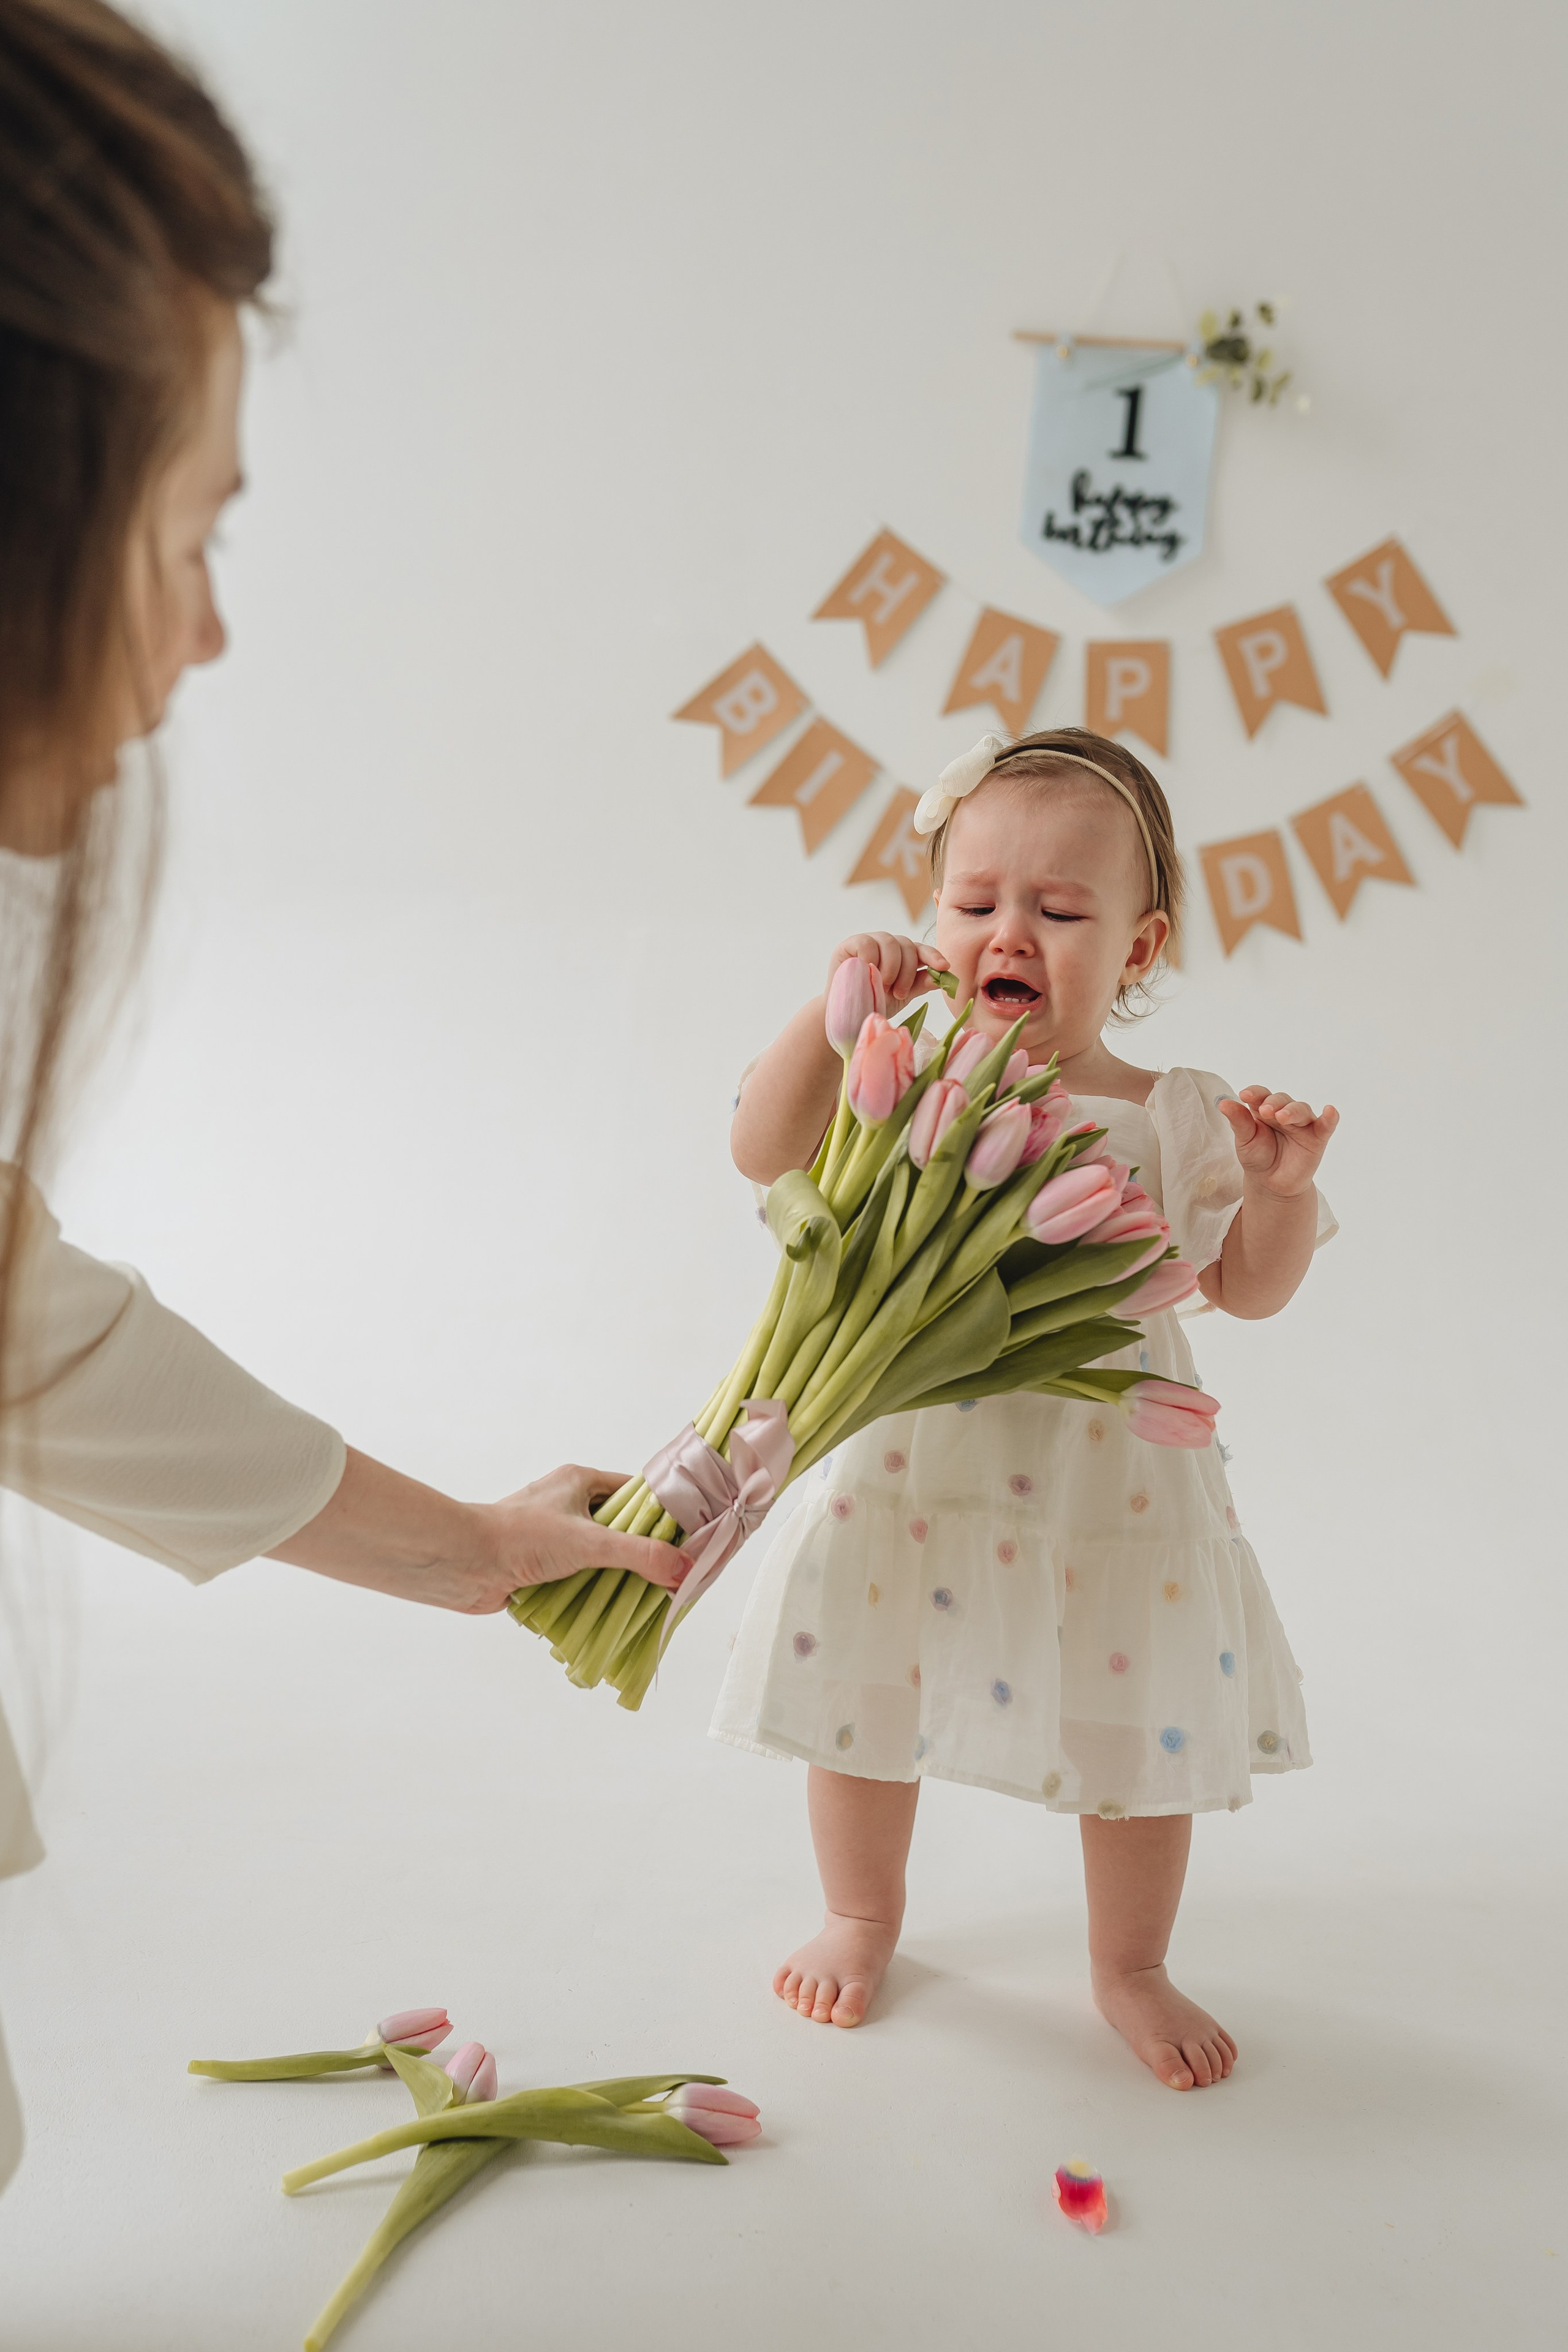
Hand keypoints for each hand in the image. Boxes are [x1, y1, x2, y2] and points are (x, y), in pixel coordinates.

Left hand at [270, 1448, 689, 1614]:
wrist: (460, 1563)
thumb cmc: (519, 1536)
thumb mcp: (590, 1541)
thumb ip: (640, 1555)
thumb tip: (684, 1571)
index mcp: (581, 1483)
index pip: (637, 1494)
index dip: (665, 1514)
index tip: (691, 1538)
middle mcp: (568, 1507)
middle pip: (622, 1530)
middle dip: (644, 1554)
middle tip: (676, 1576)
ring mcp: (553, 1540)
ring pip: (600, 1559)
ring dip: (617, 1580)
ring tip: (651, 1600)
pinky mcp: (539, 1570)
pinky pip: (578, 1582)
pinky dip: (592, 1596)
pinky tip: (613, 1614)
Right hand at [827, 932, 947, 1013]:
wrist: (847, 1015)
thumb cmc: (875, 1003)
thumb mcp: (903, 996)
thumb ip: (920, 983)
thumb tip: (942, 976)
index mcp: (903, 955)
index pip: (922, 950)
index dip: (934, 956)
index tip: (944, 967)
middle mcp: (888, 945)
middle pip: (907, 945)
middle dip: (907, 971)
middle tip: (899, 993)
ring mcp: (869, 942)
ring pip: (889, 942)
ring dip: (891, 966)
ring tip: (883, 986)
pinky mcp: (850, 945)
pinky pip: (867, 943)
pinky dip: (871, 957)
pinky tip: (869, 971)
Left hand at [1218, 1087, 1338, 1198]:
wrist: (1271, 1184)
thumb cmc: (1258, 1157)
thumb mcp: (1244, 1140)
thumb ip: (1238, 1121)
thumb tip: (1223, 1103)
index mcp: (1264, 1109)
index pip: (1261, 1095)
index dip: (1255, 1093)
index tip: (1244, 1095)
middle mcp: (1284, 1112)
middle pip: (1282, 1100)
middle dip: (1273, 1103)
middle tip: (1264, 1111)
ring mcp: (1302, 1124)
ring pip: (1301, 1109)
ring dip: (1292, 1110)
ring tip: (1282, 1116)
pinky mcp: (1317, 1138)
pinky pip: (1326, 1125)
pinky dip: (1330, 1118)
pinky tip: (1331, 1110)